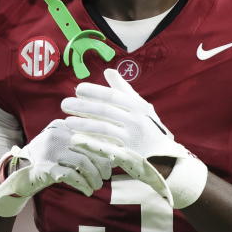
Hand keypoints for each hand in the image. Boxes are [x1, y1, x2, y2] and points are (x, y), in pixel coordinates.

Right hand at [0, 119, 112, 216]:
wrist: (18, 172)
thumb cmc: (47, 160)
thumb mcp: (61, 146)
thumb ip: (80, 145)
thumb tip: (111, 156)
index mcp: (62, 126)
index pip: (90, 135)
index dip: (104, 150)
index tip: (112, 163)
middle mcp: (56, 135)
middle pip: (89, 149)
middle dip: (102, 165)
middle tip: (106, 177)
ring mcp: (50, 150)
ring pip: (83, 163)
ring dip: (94, 177)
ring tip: (97, 186)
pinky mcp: (46, 167)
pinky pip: (72, 176)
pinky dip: (83, 185)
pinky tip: (87, 191)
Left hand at [61, 69, 207, 208]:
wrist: (166, 160)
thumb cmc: (151, 130)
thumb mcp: (141, 108)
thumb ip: (124, 90)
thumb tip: (108, 71)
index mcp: (139, 108)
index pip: (113, 96)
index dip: (94, 92)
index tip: (78, 89)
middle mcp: (137, 121)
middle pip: (105, 111)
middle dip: (83, 107)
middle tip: (64, 104)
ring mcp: (132, 140)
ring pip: (103, 129)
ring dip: (83, 124)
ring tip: (67, 122)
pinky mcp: (128, 156)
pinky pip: (105, 148)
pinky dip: (89, 143)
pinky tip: (76, 139)